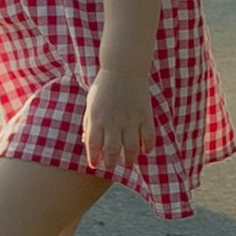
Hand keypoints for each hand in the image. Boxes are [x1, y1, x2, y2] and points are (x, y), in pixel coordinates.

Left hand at [81, 58, 153, 174]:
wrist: (123, 68)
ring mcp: (130, 118)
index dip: (94, 158)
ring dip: (130, 159)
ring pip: (131, 147)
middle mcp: (113, 120)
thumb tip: (86, 142)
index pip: (93, 145)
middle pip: (112, 150)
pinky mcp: (145, 115)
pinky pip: (148, 137)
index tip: (96, 166)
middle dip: (111, 162)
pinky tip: (144, 150)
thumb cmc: (104, 86)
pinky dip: (147, 147)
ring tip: (128, 162)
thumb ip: (88, 123)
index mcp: (97, 117)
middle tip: (112, 166)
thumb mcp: (91, 103)